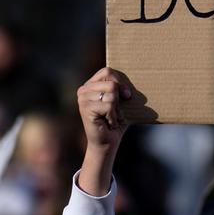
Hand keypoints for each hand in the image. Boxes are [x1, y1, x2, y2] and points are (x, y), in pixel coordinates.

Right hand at [77, 67, 133, 195]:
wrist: (107, 143)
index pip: (107, 71)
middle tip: (115, 112)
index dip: (121, 82)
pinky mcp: (86, 108)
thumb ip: (121, 89)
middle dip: (119, 100)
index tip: (127, 96)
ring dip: (116, 110)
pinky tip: (108, 123)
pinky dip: (114, 116)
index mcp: (90, 85)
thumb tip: (131, 83)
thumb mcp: (120, 102)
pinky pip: (109, 105)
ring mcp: (83, 98)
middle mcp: (83, 90)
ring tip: (110, 118)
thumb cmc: (115, 122)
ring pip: (112, 94)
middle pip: (112, 83)